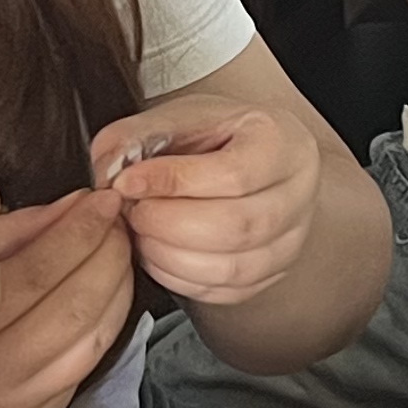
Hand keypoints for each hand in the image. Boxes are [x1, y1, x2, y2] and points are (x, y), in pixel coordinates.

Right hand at [0, 191, 135, 407]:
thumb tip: (76, 205)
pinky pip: (91, 359)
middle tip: (119, 221)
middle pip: (73, 302)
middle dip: (108, 253)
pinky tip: (115, 289)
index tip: (102, 199)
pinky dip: (113, 317)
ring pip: (91, 334)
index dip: (80, 230)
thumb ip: (20, 229)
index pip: (39, 270)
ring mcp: (19, 395)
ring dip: (118, 283)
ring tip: (121, 249)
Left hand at [95, 100, 319, 305]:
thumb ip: (137, 136)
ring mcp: (290, 241)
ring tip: (143, 231)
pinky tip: (160, 253)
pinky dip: (181, 278)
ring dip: (171, 255)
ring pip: (231, 267)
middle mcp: (297, 195)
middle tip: (133, 210)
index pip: (234, 175)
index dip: (175, 183)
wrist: (254, 160)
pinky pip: (226, 291)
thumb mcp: (180, 116)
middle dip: (169, 224)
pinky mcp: (272, 274)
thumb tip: (109, 172)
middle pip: (237, 227)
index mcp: (281, 144)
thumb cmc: (220, 137)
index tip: (128, 182)